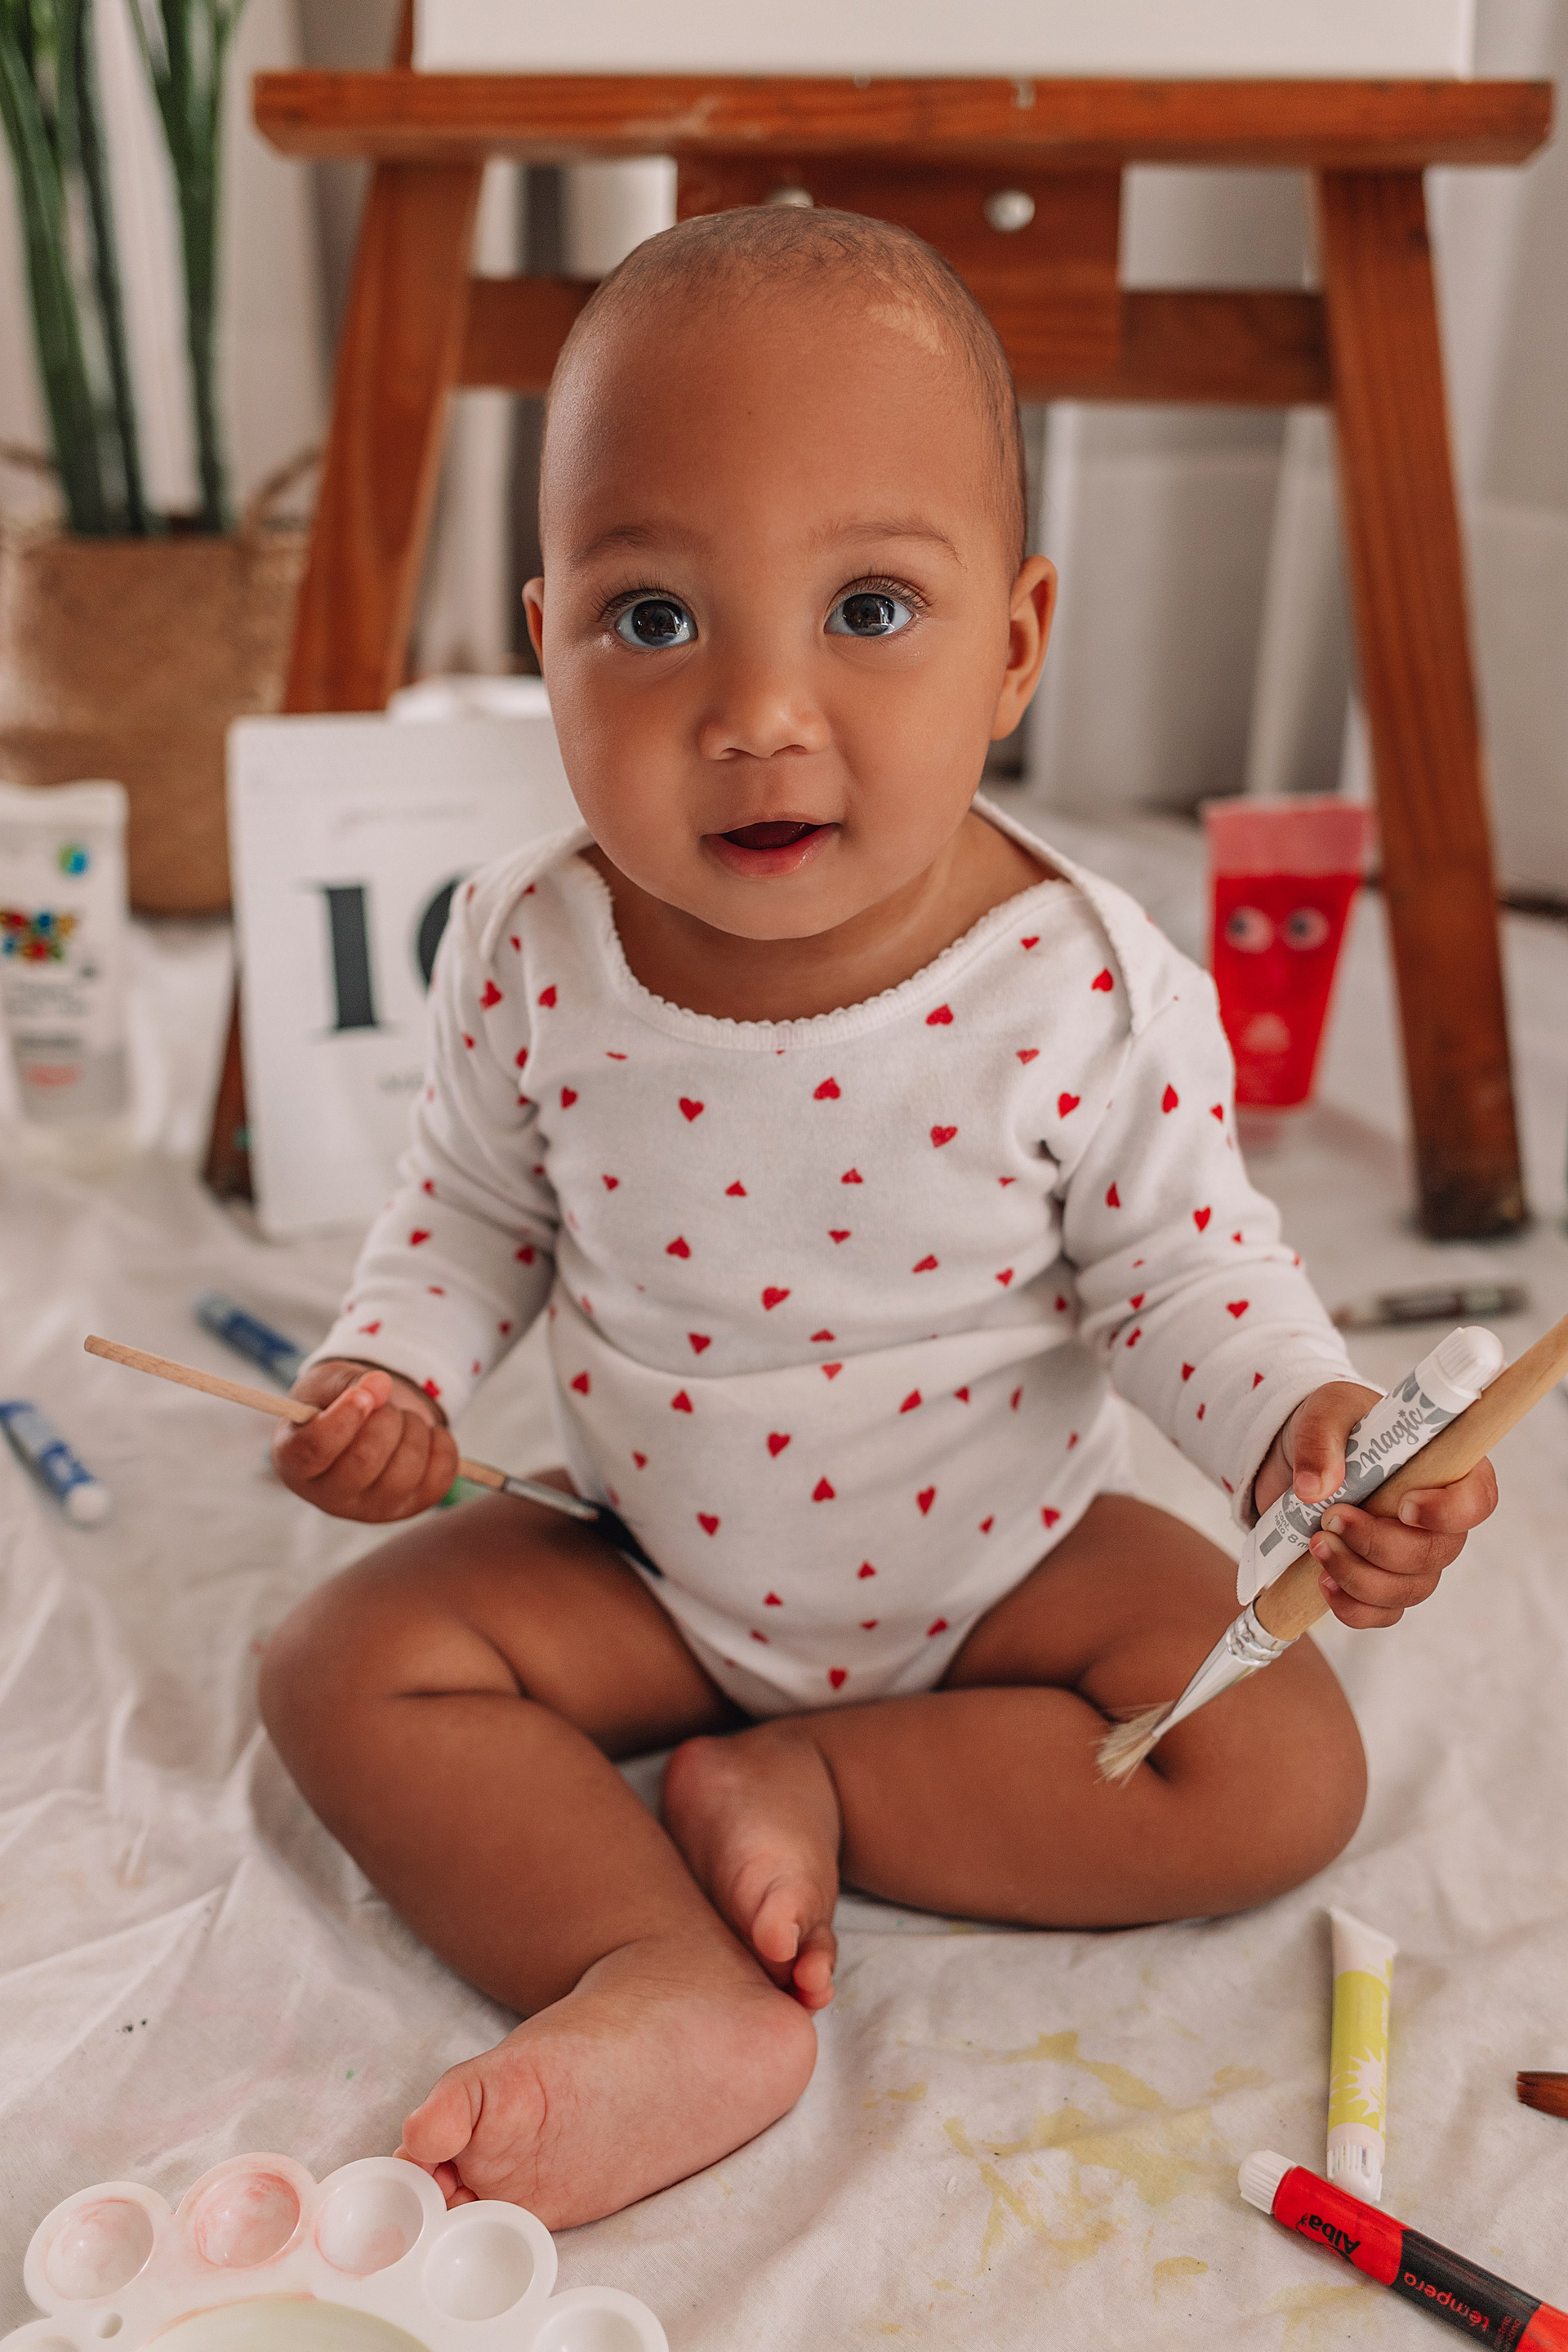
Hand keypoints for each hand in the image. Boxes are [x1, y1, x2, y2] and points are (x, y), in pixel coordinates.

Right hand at [273, 1359, 459, 1522]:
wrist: (368, 1423)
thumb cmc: (337, 1402)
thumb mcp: (330, 1383)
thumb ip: (350, 1382)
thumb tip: (381, 1385)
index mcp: (294, 1461)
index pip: (314, 1451)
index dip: (342, 1419)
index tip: (362, 1394)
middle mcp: (328, 1496)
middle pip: (363, 1462)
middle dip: (384, 1419)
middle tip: (385, 1403)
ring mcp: (370, 1509)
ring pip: (404, 1473)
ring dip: (413, 1429)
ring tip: (403, 1418)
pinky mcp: (408, 1508)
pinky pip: (439, 1479)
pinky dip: (441, 1445)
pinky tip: (427, 1434)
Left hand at [1253, 1380, 1497, 1629]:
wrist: (1304, 1460)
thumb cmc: (1335, 1427)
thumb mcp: (1324, 1414)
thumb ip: (1319, 1442)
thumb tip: (1313, 1487)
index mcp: (1444, 1468)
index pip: (1477, 1499)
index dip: (1450, 1512)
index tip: (1403, 1507)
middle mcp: (1439, 1519)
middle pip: (1436, 1553)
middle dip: (1380, 1545)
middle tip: (1331, 1518)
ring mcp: (1414, 1556)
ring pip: (1409, 1589)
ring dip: (1359, 1576)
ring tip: (1317, 1543)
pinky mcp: (1383, 1581)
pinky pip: (1383, 1613)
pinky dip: (1353, 1607)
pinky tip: (1323, 1582)